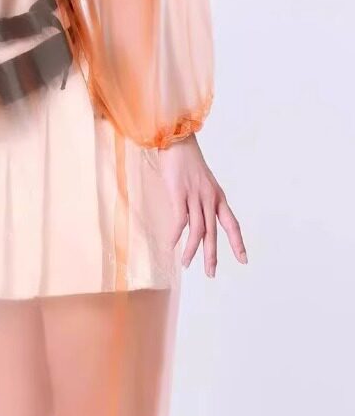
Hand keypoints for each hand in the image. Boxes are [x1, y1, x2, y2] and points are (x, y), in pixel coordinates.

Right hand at [160, 134, 246, 276]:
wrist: (178, 141)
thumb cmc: (188, 161)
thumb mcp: (203, 182)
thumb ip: (202, 201)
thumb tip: (195, 221)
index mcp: (218, 196)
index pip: (232, 224)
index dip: (238, 243)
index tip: (244, 260)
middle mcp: (210, 198)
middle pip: (214, 233)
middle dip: (213, 255)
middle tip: (211, 274)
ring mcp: (195, 196)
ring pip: (198, 230)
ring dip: (192, 250)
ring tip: (187, 264)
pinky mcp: (179, 193)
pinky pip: (180, 220)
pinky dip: (176, 234)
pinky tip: (171, 245)